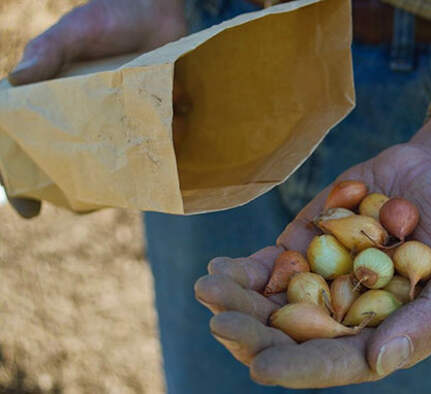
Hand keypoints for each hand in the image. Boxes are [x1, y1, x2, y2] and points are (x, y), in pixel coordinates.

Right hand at [4, 0, 186, 217]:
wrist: (159, 9)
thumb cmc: (109, 17)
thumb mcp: (73, 31)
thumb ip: (48, 53)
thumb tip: (17, 81)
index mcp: (56, 102)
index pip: (29, 145)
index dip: (22, 180)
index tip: (28, 211)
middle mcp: (88, 119)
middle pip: (73, 165)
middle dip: (74, 190)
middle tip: (83, 205)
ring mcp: (121, 123)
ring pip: (112, 167)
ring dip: (115, 185)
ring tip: (121, 194)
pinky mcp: (153, 120)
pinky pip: (151, 153)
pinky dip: (154, 167)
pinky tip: (158, 177)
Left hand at [196, 114, 430, 387]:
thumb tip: (379, 361)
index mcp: (385, 332)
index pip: (340, 361)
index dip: (302, 367)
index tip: (261, 368)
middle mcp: (349, 313)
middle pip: (294, 336)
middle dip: (254, 334)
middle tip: (219, 322)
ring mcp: (324, 278)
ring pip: (273, 302)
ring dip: (238, 301)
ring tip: (208, 288)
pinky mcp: (308, 245)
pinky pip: (271, 264)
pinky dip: (244, 269)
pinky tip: (220, 268)